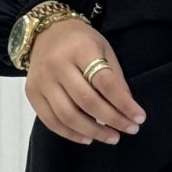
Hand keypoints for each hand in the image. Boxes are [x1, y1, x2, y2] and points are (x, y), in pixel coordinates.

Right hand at [26, 20, 147, 144]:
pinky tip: (88, 138)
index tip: (139, 118)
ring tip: (112, 137)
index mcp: (80, 49)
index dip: (124, 103)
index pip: (105, 82)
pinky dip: (71, 134)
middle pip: (86, 101)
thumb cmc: (80, 42)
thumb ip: (114, 78)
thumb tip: (127, 110)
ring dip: (93, 132)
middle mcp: (57, 64)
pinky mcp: (32, 93)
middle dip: (112, 120)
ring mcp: (42, 80)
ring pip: (68, 115)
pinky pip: (51, 121)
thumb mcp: (103, 50)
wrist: (45, 33)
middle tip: (130, 130)